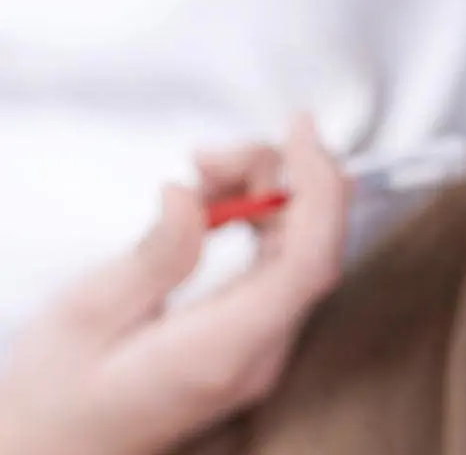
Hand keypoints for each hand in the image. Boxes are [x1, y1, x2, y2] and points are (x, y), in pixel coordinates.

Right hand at [0, 115, 346, 454]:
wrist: (59, 451)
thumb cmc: (57, 396)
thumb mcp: (85, 317)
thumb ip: (152, 257)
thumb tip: (192, 195)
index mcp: (221, 350)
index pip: (305, 265)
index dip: (317, 192)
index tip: (301, 132)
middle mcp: (257, 353)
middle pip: (310, 250)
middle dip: (281, 180)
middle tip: (212, 155)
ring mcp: (261, 348)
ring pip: (298, 251)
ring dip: (266, 195)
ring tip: (203, 171)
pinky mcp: (252, 336)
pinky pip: (277, 264)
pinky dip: (257, 220)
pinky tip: (215, 202)